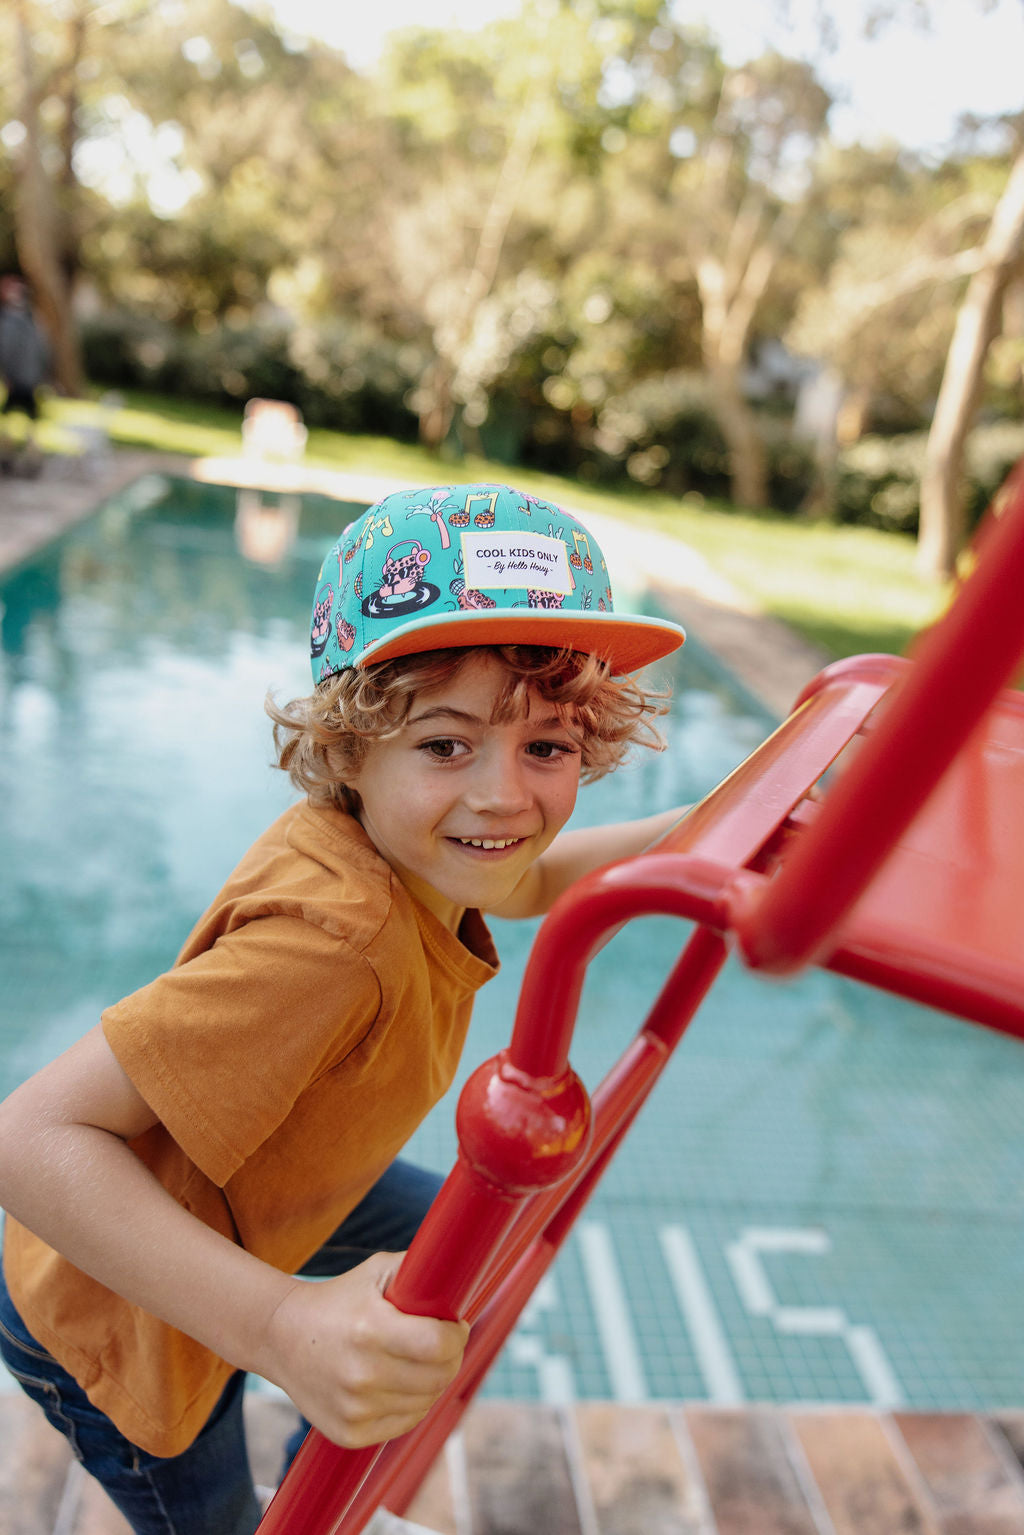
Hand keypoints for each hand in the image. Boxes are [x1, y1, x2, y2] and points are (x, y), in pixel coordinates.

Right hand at [258, 1252, 468, 1448]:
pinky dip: (410, 1404)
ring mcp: (354, 1409)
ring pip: (426, 1402)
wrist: (283, 1337)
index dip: (457, 1334)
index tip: (455, 1325)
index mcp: (370, 1329)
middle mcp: (361, 1374)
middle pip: (439, 1377)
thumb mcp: (378, 1271)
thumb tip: (463, 1284)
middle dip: (450, 1357)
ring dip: (431, 1381)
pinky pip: (405, 1422)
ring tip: (414, 1359)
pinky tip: (396, 1382)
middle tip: (440, 1342)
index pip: (439, 1344)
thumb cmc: (341, 1299)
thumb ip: (422, 1271)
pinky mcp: (349, 1434)